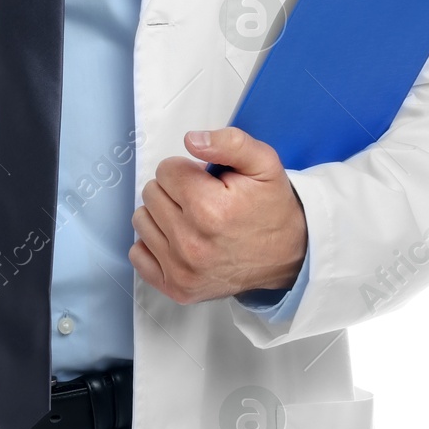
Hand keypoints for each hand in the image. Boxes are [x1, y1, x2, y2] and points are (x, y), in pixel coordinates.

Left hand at [129, 127, 307, 304]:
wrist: (289, 255)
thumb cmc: (272, 208)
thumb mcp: (264, 163)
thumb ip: (229, 142)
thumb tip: (191, 140)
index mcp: (209, 209)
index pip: (166, 170)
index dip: (187, 170)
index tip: (206, 182)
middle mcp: (191, 243)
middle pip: (151, 193)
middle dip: (173, 190)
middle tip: (201, 200)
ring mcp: (182, 270)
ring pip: (142, 220)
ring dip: (162, 214)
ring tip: (191, 219)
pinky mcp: (177, 288)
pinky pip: (138, 254)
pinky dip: (154, 244)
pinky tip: (179, 240)